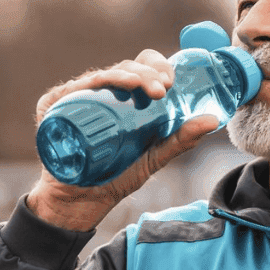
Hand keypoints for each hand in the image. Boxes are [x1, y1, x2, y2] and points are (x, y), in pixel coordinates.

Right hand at [27, 50, 219, 230]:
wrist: (82, 202)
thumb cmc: (117, 176)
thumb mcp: (155, 157)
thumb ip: (182, 139)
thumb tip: (213, 120)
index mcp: (127, 99)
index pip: (143, 69)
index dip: (158, 67)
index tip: (172, 81)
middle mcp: (104, 94)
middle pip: (127, 68)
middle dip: (148, 71)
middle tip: (163, 88)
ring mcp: (80, 97)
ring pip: (106, 74)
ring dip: (129, 74)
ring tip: (148, 87)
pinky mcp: (57, 105)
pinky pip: (76, 87)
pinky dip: (96, 81)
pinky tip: (112, 83)